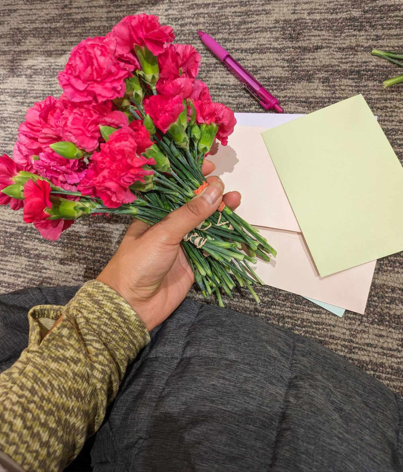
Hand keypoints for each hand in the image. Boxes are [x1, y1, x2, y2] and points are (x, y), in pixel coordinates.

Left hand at [97, 160, 240, 330]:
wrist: (132, 306)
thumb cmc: (137, 264)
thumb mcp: (163, 234)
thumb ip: (190, 214)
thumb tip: (215, 190)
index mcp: (154, 212)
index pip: (175, 186)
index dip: (192, 174)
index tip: (209, 165)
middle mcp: (169, 223)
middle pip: (194, 203)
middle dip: (210, 193)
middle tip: (223, 187)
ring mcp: (183, 241)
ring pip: (206, 222)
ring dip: (221, 212)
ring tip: (235, 201)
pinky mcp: (194, 259)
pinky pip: (213, 245)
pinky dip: (226, 237)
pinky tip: (237, 227)